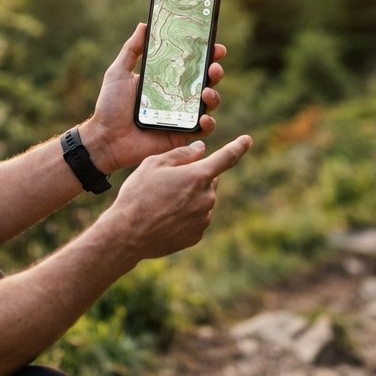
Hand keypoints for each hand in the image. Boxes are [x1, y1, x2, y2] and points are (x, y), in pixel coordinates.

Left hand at [83, 23, 226, 172]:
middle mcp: (178, 95)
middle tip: (213, 67)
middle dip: (215, 71)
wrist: (106, 138)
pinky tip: (203, 117)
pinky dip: (208, 123)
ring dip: (214, 95)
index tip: (214, 45)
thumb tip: (144, 25)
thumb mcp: (118, 73)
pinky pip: (204, 129)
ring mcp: (183, 115)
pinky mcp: (183, 135)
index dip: (206, 53)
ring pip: (209, 103)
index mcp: (166, 79)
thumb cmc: (110, 106)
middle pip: (205, 80)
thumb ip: (131, 50)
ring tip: (206, 92)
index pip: (191, 63)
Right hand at [104, 135, 252, 259]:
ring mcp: (203, 219)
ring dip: (189, 197)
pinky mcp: (197, 235)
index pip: (226, 157)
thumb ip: (180, 154)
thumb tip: (200, 149)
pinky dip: (185, 215)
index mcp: (198, 176)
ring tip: (161, 203)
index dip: (238, 147)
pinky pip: (196, 218)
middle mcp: (207, 198)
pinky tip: (164, 218)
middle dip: (195, 177)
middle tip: (168, 182)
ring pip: (202, 200)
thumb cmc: (138, 194)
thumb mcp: (153, 164)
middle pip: (209, 180)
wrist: (127, 235)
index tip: (247, 140)